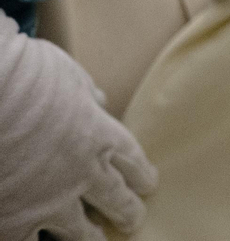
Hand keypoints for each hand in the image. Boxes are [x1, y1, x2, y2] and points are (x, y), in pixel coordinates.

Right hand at [0, 16, 156, 240]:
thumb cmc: (23, 75)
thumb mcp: (67, 73)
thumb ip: (85, 93)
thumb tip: (98, 100)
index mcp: (100, 135)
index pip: (132, 161)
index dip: (141, 174)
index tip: (148, 183)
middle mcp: (82, 174)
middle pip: (117, 200)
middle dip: (128, 211)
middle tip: (134, 220)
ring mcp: (47, 203)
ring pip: (79, 233)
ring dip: (89, 238)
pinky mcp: (11, 221)